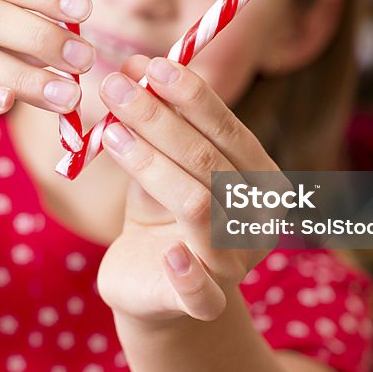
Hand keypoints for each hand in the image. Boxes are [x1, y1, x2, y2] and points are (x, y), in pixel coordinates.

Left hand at [95, 54, 285, 329]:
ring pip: (198, 206)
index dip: (191, 95)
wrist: (151, 283)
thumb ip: (159, 123)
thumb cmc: (162, 211)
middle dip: (159, 119)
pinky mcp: (205, 306)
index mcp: (262, 179)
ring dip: (152, 166)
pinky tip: (168, 252)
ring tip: (110, 133)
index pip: (229, 129)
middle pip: (208, 161)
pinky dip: (188, 274)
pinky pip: (202, 293)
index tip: (149, 65)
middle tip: (115, 87)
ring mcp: (236, 263)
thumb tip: (135, 67)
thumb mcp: (162, 162)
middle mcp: (258, 219)